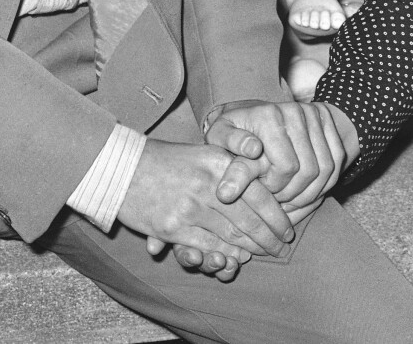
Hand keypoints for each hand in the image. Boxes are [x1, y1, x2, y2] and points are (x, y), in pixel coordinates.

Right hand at [116, 138, 294, 276]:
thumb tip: (265, 189)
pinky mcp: (172, 228)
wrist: (125, 168)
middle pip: (250, 219)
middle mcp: (209, 185)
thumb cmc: (169, 159)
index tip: (288, 228)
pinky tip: (235, 259)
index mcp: (220, 162)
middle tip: (282, 247)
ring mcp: (190, 208)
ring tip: (263, 254)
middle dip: (269, 237)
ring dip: (251, 249)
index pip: (260, 194)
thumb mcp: (205, 152)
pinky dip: (224, 255)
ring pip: (231, 236)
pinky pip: (206, 247)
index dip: (277, 215)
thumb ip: (233, 168)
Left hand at [204, 100, 347, 216]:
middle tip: (276, 197)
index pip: (286, 167)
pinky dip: (324, 183)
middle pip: (308, 170)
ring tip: (289, 196)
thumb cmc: (235, 132)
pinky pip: (336, 161)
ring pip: (326, 168)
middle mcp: (295, 110)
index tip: (263, 189)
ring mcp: (314, 113)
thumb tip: (243, 166)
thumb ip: (230, 161)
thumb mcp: (221, 142)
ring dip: (309, 191)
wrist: (253, 114)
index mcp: (268, 116)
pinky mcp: (326, 119)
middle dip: (292, 192)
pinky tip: (305, 190)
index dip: (276, 188)